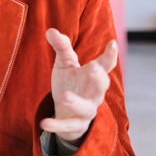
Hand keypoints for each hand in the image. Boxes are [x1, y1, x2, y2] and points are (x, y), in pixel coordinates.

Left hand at [40, 28, 117, 144]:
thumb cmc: (69, 82)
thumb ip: (61, 46)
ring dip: (76, 102)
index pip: (105, 64)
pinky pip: (67, 125)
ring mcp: (87, 110)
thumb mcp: (64, 63)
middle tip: (92, 67)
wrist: (66, 112)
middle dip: (99, 77)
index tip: (112, 43)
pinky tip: (43, 123)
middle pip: (102, 86)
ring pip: (86, 108)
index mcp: (93, 75)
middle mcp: (94, 93)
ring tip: (64, 96)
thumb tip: (50, 30)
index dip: (110, 55)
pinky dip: (56, 125)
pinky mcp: (75, 124)